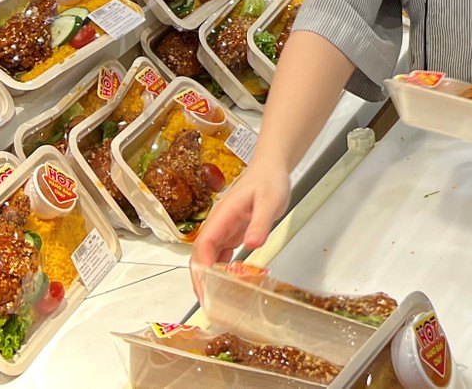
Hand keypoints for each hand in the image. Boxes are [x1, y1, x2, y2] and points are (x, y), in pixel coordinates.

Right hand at [189, 164, 291, 295]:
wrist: (271, 168)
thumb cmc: (269, 181)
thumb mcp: (270, 201)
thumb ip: (260, 223)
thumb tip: (251, 245)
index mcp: (222, 215)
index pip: (204, 244)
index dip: (201, 267)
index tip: (205, 287)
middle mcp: (218, 224)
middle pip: (201, 254)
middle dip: (200, 278)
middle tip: (208, 303)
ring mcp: (223, 229)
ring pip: (209, 256)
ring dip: (209, 277)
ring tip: (215, 299)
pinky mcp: (231, 232)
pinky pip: (221, 254)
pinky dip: (221, 269)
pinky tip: (228, 283)